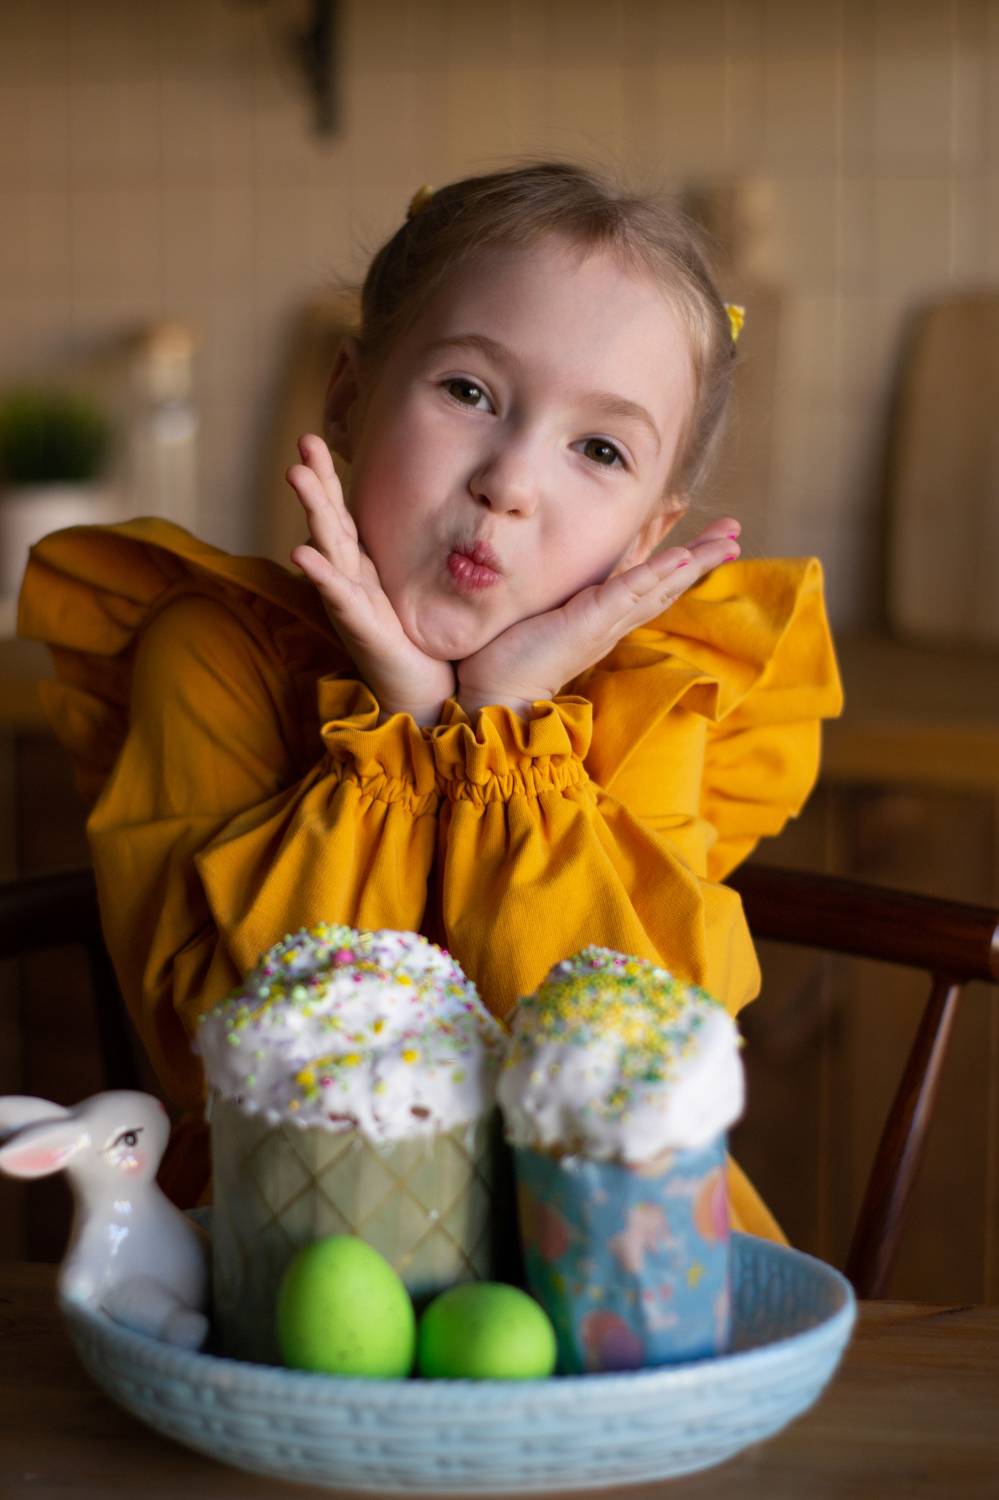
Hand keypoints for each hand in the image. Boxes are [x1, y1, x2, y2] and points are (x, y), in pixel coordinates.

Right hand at [286, 434, 455, 724]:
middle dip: (316, 480)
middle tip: (304, 439)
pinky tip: (300, 553)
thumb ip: (427, 555)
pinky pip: (338, 597)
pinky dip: (320, 575)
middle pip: (330, 521)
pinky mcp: (362, 629)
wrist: (425, 699)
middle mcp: (353, 582)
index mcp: (367, 570)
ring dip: (312, 510)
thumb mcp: (425, 589)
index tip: (318, 438)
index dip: (331, 478)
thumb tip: (450, 515)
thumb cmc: (426, 647)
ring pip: (329, 548)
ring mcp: (353, 604)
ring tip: (295, 474)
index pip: (344, 514)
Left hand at [456, 517, 741, 715]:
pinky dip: (656, 574)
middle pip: (668, 585)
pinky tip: (683, 556)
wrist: (493, 699)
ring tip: (729, 540)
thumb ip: (551, 601)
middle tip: (736, 536)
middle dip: (702, 559)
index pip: (647, 585)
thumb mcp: (537, 619)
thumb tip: (550, 582)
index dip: (675, 563)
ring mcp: (604, 623)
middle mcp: (611, 622)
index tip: (700, 541)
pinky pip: (629, 593)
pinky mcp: (588, 622)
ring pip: (660, 585)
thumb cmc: (505, 661)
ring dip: (696, 561)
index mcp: (602, 621)